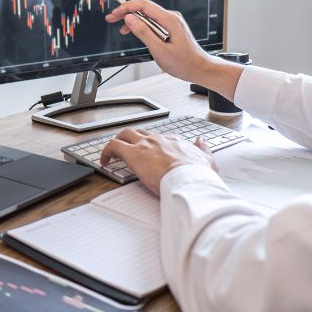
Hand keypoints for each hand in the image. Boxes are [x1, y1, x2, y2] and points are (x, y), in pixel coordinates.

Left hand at [100, 128, 216, 195]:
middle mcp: (158, 139)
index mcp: (174, 141)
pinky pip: (113, 146)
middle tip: (126, 148)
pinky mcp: (132, 153)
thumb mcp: (207, 160)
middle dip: (131, 138)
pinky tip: (104, 161)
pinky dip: (106, 151)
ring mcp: (144, 145)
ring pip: (125, 134)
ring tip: (112, 153)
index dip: (152, 144)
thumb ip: (203, 149)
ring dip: (118, 141)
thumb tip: (201, 141)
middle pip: (140, 132)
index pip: (159, 138)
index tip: (149, 152)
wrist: (188, 179)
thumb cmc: (196, 174)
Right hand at [105, 0, 242, 100]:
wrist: (200, 68)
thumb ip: (144, 33)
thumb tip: (130, 19)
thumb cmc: (184, 63)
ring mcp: (172, 22)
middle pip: (145, 8)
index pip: (143, 5)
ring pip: (148, 15)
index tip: (115, 14)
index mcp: (169, 20)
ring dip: (133, 20)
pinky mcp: (171, 28)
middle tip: (112, 19)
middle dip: (126, 12)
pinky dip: (142, 25)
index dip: (126, 8)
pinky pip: (154, 22)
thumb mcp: (159, 50)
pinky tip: (135, 32)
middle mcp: (171, 17)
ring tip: (122, 30)